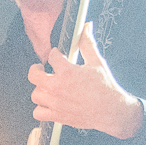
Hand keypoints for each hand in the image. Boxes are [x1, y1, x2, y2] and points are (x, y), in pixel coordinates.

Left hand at [30, 22, 143, 139]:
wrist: (111, 111)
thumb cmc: (106, 89)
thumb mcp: (97, 62)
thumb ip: (88, 44)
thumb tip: (86, 28)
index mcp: (67, 72)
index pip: (52, 56)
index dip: (54, 53)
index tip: (57, 55)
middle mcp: (57, 87)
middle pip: (33, 75)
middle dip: (35, 69)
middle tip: (40, 68)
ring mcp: (55, 103)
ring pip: (35, 94)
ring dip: (39, 89)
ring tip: (46, 86)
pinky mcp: (56, 116)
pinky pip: (37, 113)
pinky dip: (40, 109)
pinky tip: (47, 104)